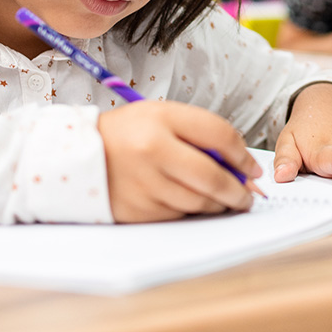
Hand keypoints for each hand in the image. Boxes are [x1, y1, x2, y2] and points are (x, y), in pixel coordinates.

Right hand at [98, 101, 261, 222]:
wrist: (79, 156)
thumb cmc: (129, 133)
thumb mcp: (162, 116)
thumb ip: (200, 133)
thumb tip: (241, 166)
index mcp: (161, 120)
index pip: (218, 135)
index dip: (243, 155)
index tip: (252, 168)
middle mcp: (153, 152)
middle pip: (213, 177)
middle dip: (239, 190)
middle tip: (249, 196)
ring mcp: (145, 184)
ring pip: (199, 201)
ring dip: (219, 204)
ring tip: (224, 199)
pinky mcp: (138, 210)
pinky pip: (179, 214)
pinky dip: (192, 210)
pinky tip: (192, 202)